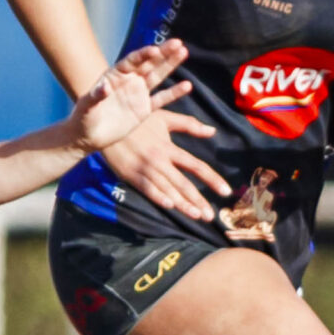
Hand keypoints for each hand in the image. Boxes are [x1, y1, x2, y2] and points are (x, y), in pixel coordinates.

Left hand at [71, 39, 192, 153]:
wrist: (88, 136)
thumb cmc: (83, 118)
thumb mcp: (86, 107)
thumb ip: (96, 96)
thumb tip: (105, 87)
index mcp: (115, 75)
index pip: (132, 61)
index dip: (143, 55)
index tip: (155, 50)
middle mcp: (129, 80)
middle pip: (149, 63)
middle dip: (163, 53)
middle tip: (178, 43)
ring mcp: (138, 93)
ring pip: (157, 76)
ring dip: (170, 64)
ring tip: (184, 52)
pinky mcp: (145, 109)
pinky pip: (161, 99)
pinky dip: (174, 93)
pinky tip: (187, 86)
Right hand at [95, 94, 227, 223]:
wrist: (107, 123)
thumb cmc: (138, 120)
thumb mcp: (163, 118)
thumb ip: (188, 124)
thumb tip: (212, 131)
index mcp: (169, 148)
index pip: (196, 166)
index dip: (212, 179)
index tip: (226, 191)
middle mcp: (159, 161)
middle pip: (184, 184)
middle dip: (198, 200)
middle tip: (211, 216)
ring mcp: (144, 169)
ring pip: (167, 190)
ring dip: (183, 204)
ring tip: (197, 216)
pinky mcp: (130, 175)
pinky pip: (147, 189)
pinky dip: (158, 197)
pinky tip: (170, 207)